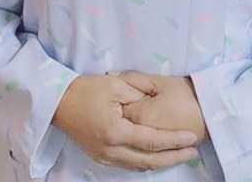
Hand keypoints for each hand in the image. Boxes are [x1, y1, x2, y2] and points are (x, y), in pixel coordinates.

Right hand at [52, 74, 200, 170]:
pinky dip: (145, 162)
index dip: (174, 141)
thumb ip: (140, 93)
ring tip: (179, 154)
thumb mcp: (116, 85)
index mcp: (116, 132)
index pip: (152, 140)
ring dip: (161, 162)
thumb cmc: (86, 89)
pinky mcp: (100, 156)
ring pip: (139, 166)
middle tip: (192, 151)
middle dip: (173, 157)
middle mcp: (111, 150)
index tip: (191, 138)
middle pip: (149, 160)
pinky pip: (128, 164)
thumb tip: (158, 100)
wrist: (58, 102)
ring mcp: (105, 156)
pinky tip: (156, 156)